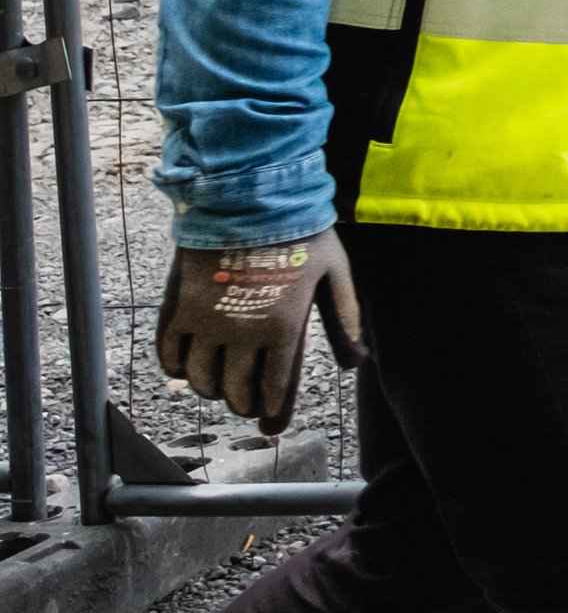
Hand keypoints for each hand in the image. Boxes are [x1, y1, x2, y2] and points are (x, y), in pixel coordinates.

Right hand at [156, 229, 362, 434]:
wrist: (250, 199)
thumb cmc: (300, 233)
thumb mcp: (335, 273)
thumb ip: (345, 318)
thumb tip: (355, 360)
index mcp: (282, 329)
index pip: (272, 385)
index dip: (268, 405)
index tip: (266, 413)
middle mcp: (241, 333)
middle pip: (233, 388)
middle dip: (240, 401)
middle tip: (243, 403)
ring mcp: (205, 322)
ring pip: (199, 377)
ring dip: (207, 388)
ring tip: (215, 386)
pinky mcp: (178, 307)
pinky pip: (168, 351)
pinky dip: (174, 367)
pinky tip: (182, 369)